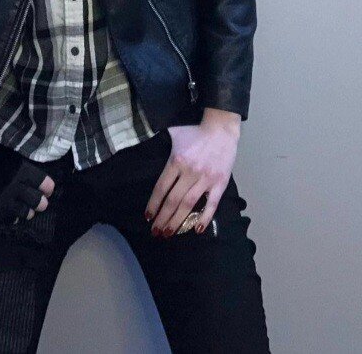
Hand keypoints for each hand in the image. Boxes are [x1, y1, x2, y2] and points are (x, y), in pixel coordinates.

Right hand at [0, 146, 55, 222]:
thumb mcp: (11, 155)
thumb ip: (24, 162)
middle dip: (41, 203)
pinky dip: (16, 216)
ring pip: (26, 212)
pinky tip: (16, 213)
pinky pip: (12, 218)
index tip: (48, 189)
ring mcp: (6, 200)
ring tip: (29, 210)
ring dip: (29, 211)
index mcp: (22, 170)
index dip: (48, 187)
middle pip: (37, 201)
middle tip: (41, 202)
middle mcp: (16, 186)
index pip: (44, 182)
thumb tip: (38, 163)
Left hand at [144, 116, 239, 236]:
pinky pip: (211, 204)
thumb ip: (160, 139)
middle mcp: (189, 171)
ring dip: (177, 221)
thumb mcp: (174, 132)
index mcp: (176, 160)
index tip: (148, 217)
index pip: (161, 188)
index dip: (153, 204)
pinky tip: (196, 229)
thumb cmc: (195, 131)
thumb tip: (140, 137)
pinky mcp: (220, 183)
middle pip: (173, 200)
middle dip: (163, 218)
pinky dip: (205, 218)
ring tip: (169, 233)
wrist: (221, 128)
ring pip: (188, 205)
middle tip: (156, 233)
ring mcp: (205, 179)